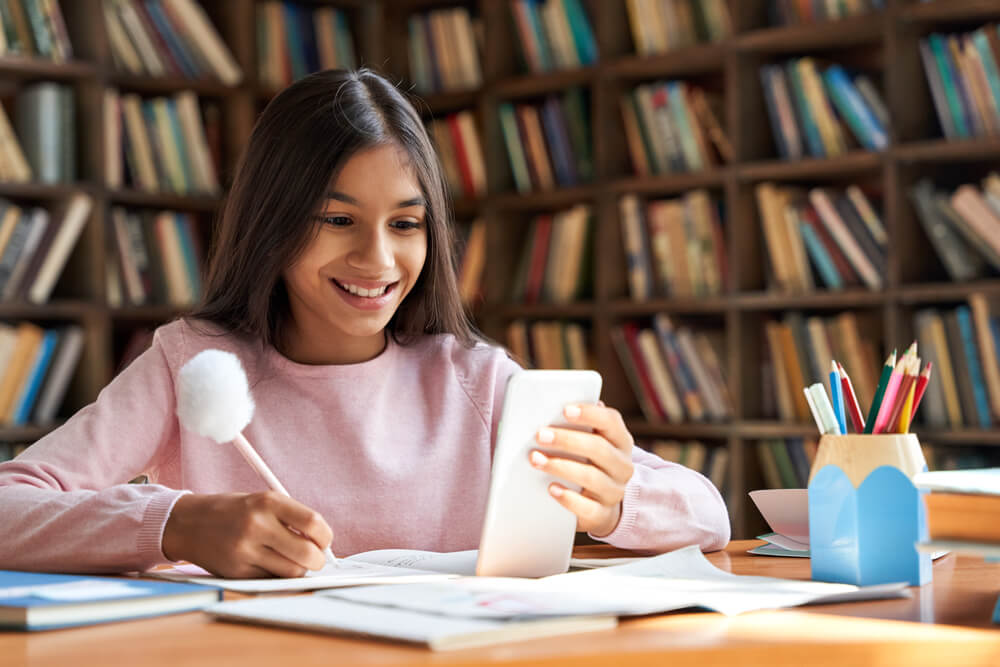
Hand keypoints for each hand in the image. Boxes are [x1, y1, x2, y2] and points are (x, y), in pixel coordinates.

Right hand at [162, 491, 332, 577]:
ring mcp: (245, 551)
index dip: (326, 537)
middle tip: (315, 559)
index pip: (313, 523)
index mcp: (267, 502)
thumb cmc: (233, 512)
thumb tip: (323, 544)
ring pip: (291, 571)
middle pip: (307, 553)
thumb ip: (291, 518)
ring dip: (299, 570)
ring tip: (292, 560)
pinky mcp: (237, 572)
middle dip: (318, 560)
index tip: (325, 541)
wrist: (187, 523)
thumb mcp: (262, 502)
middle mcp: (257, 525)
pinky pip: (271, 580)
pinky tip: (269, 564)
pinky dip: (277, 575)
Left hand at [529, 402, 634, 536]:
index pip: (611, 421)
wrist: (601, 504)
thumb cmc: (588, 463)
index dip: (589, 414)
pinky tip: (551, 488)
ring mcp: (614, 491)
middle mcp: (622, 465)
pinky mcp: (602, 514)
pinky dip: (568, 498)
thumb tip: (554, 407)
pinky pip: (587, 507)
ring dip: (561, 466)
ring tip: (536, 459)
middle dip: (567, 440)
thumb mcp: (589, 441)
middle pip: (598, 448)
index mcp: (620, 440)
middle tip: (540, 435)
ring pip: (591, 477)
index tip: (565, 410)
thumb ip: (579, 425)